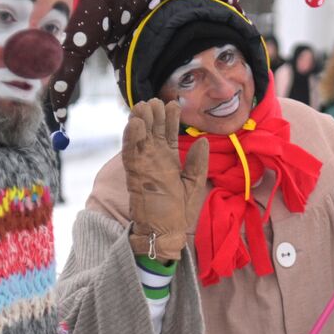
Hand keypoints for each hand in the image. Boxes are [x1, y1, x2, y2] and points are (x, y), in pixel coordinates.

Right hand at [122, 98, 208, 260]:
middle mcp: (155, 160)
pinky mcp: (134, 176)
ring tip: (143, 105)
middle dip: (154, 116)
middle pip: (153, 132)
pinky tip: (134, 124)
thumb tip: (203, 141)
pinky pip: (131, 154)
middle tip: (154, 100)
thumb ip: (197, 163)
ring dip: (140, 122)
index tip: (173, 104)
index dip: (170, 119)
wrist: (165, 233)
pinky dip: (131, 139)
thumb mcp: (193, 184)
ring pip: (139, 139)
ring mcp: (143, 167)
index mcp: (169, 161)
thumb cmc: (178, 212)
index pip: (168, 135)